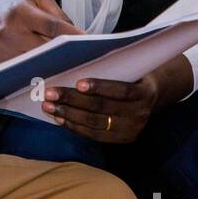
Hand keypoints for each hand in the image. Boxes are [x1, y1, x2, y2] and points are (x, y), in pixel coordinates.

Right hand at [0, 0, 80, 65]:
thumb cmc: (10, 3)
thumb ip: (57, 14)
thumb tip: (77, 34)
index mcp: (21, 12)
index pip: (52, 26)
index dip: (71, 35)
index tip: (88, 42)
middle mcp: (10, 31)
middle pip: (43, 49)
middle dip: (63, 55)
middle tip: (81, 60)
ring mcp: (0, 49)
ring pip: (32, 65)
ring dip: (50, 67)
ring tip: (66, 68)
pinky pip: (18, 71)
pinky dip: (32, 72)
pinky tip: (44, 72)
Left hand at [40, 54, 193, 142]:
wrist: (149, 97)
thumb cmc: (131, 76)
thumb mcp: (128, 68)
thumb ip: (110, 66)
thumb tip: (76, 57)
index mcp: (145, 92)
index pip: (121, 90)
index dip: (99, 87)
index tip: (78, 82)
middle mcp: (140, 114)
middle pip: (102, 108)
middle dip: (73, 100)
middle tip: (50, 93)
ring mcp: (131, 130)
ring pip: (94, 123)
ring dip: (68, 114)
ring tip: (48, 105)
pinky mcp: (121, 140)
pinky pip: (94, 135)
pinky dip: (74, 126)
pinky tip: (59, 117)